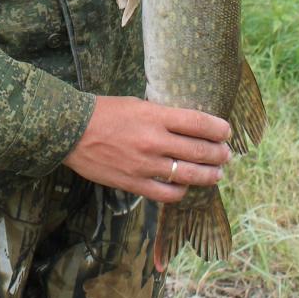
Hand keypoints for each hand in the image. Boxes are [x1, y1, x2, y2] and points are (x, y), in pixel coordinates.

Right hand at [62, 96, 231, 202]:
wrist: (71, 131)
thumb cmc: (103, 112)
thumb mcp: (135, 103)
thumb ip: (160, 115)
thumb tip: (185, 124)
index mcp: (154, 115)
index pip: (198, 122)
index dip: (218, 128)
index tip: (227, 131)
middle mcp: (154, 141)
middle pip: (199, 150)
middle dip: (219, 154)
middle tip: (226, 154)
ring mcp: (145, 165)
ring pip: (189, 175)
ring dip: (208, 175)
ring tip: (216, 174)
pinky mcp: (134, 184)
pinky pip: (167, 194)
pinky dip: (181, 191)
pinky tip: (185, 187)